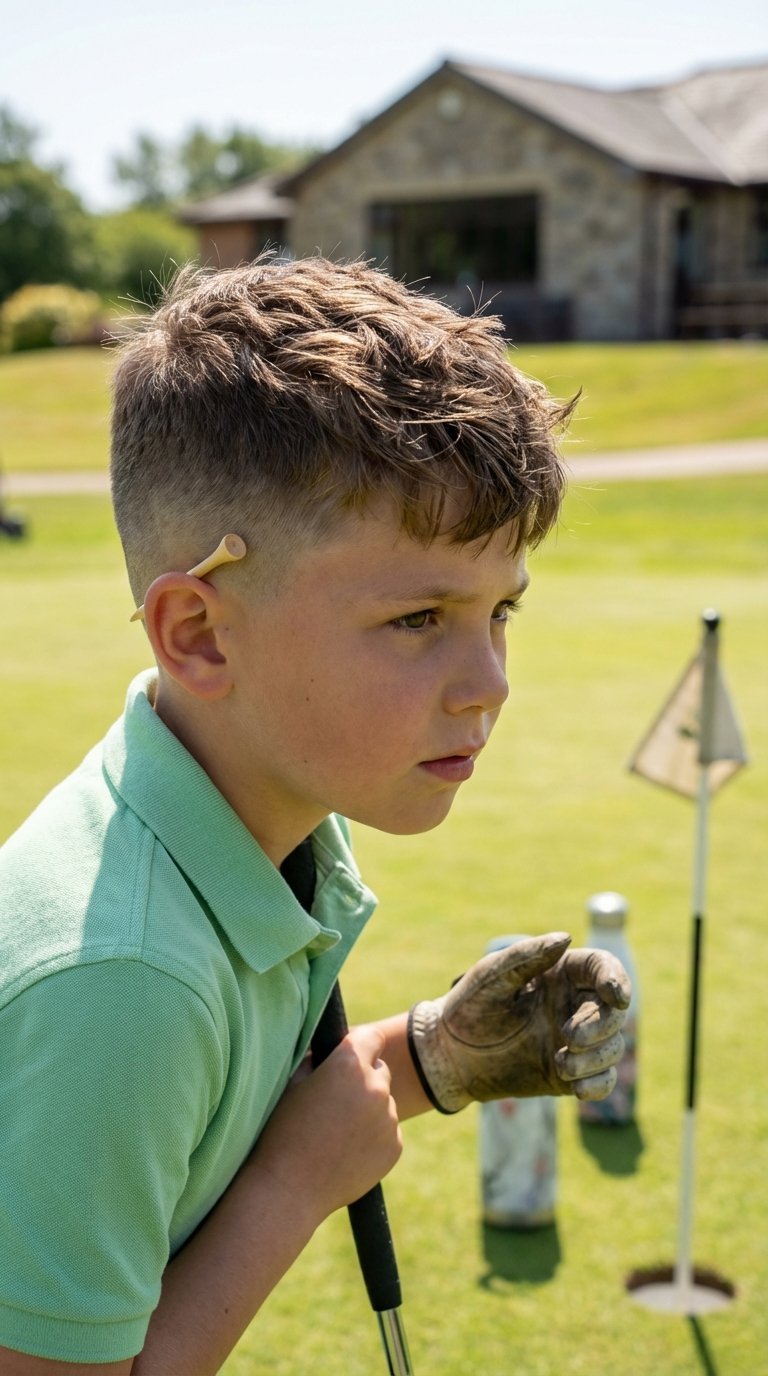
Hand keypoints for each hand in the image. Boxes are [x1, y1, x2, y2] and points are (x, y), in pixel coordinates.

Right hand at [253, 1024, 402, 1222]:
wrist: (288, 1188)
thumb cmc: (282, 1131)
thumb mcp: (292, 1082)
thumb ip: (318, 1059)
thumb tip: (331, 1050)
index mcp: (350, 1064)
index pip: (372, 1037)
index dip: (361, 1044)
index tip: (352, 1055)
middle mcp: (376, 1087)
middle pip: (380, 1070)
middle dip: (364, 1078)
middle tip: (337, 1101)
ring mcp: (389, 1118)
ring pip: (384, 1103)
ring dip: (368, 1110)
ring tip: (337, 1132)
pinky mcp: (394, 1147)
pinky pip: (388, 1131)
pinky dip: (374, 1137)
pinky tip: (347, 1151)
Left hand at [408, 932, 630, 1112]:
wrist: (451, 1055)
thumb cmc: (468, 1007)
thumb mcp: (491, 977)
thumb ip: (526, 956)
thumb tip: (566, 937)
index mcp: (559, 973)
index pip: (602, 967)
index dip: (617, 978)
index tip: (616, 997)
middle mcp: (573, 1004)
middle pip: (614, 1011)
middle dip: (602, 1025)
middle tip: (569, 1036)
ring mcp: (574, 1040)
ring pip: (613, 1046)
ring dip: (596, 1058)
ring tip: (563, 1065)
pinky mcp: (570, 1073)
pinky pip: (603, 1080)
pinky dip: (598, 1084)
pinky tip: (577, 1087)